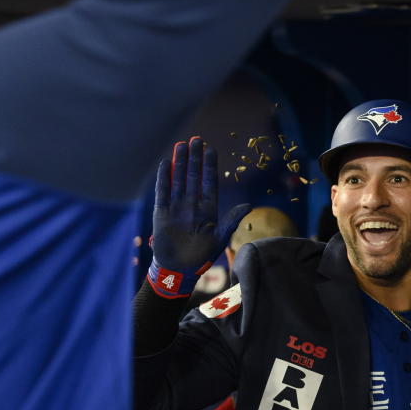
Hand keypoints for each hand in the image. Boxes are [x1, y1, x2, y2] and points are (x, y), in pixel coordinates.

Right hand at [147, 137, 249, 297]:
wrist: (179, 271)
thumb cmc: (201, 257)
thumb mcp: (220, 238)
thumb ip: (231, 220)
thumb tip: (249, 204)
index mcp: (207, 209)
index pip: (209, 181)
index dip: (209, 165)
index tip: (210, 148)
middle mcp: (192, 205)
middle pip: (193, 176)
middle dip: (195, 158)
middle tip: (196, 139)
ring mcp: (176, 207)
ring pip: (179, 180)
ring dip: (180, 163)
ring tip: (181, 145)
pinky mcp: (161, 213)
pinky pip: (163, 192)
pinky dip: (164, 178)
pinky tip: (166, 163)